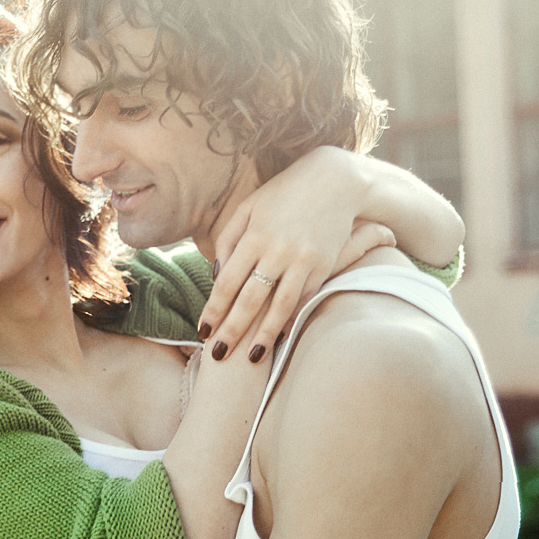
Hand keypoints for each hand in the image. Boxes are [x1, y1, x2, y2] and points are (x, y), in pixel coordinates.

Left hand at [197, 147, 391, 362]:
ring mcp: (304, 260)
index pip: (227, 282)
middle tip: (218, 355)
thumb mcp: (250, 206)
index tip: (202, 332)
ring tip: (251, 358)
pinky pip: (304, 298)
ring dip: (264, 334)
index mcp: (254, 235)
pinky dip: (291, 318)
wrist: (335, 180)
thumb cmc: (284, 192)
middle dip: (232, 331)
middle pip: (250, 300)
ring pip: (281, 306)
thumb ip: (229, 239)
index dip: (214, 310)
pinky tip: (279, 334)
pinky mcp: (324, 265)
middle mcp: (278, 250)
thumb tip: (216, 275)